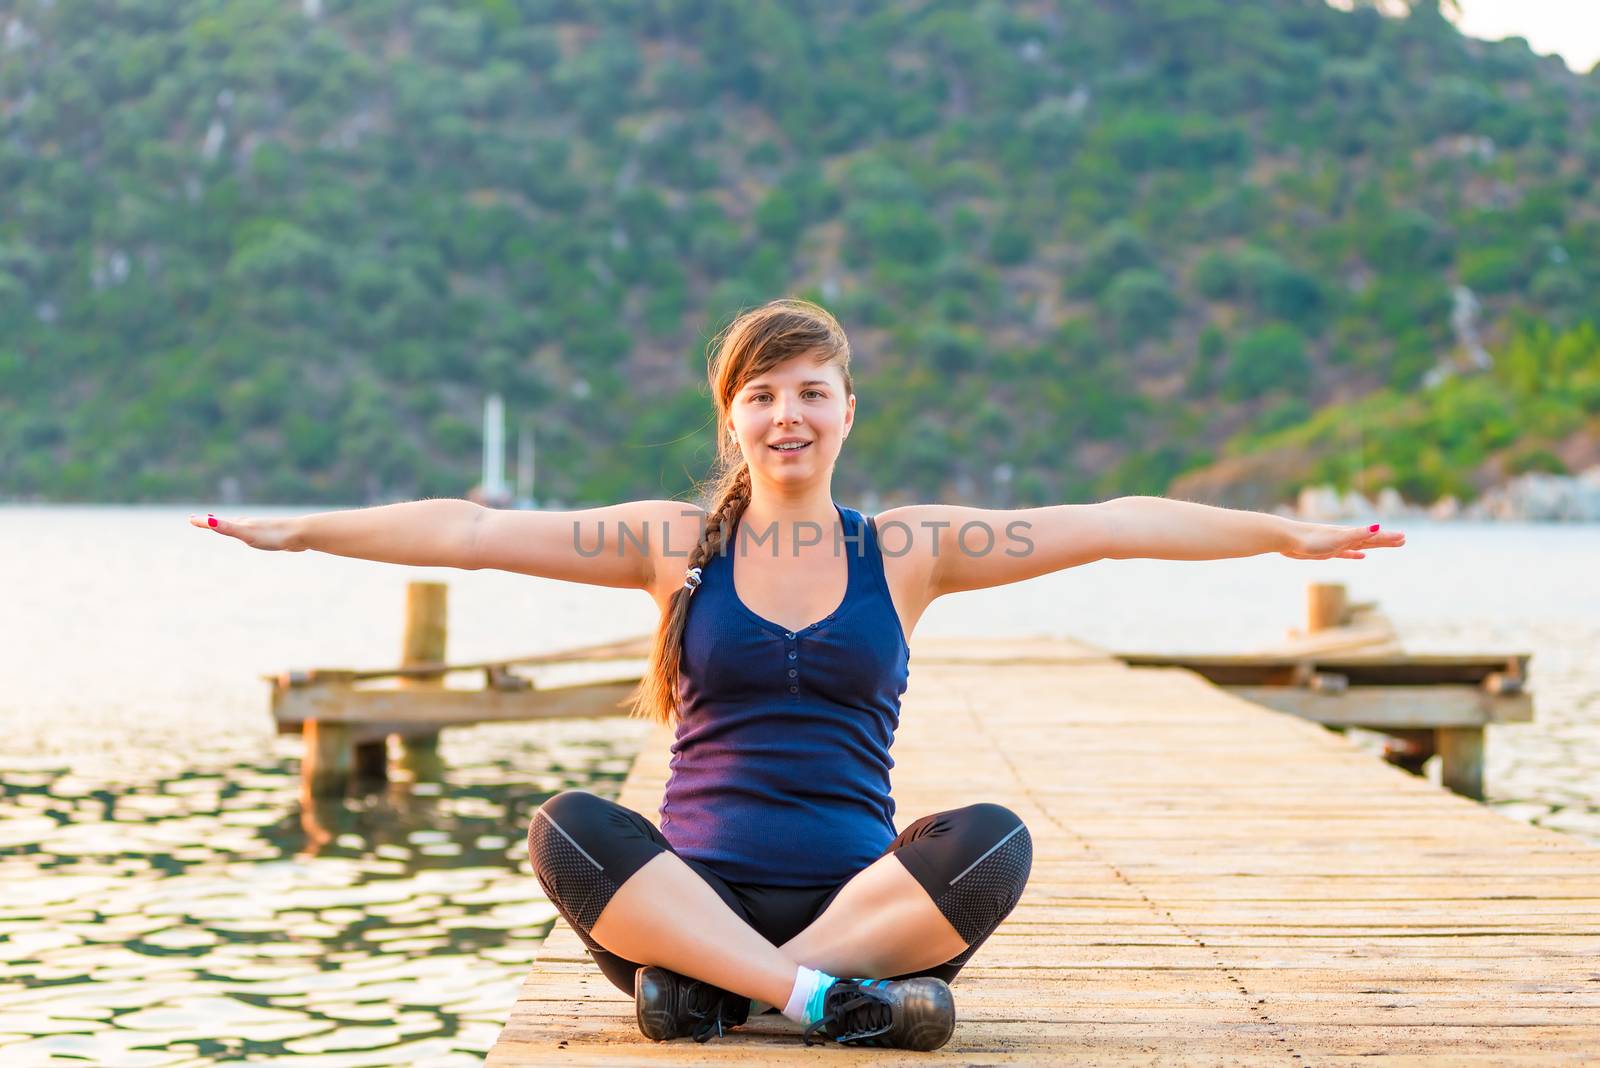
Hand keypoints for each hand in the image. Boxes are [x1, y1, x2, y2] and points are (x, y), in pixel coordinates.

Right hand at [187, 512, 302, 550]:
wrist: (302, 534)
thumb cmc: (274, 535)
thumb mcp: (247, 534)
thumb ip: (228, 528)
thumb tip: (208, 520)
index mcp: (242, 524)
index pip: (218, 523)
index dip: (203, 522)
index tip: (190, 519)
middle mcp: (250, 523)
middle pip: (228, 522)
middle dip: (213, 522)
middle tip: (201, 520)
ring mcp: (262, 528)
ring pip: (243, 526)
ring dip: (231, 525)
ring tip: (224, 525)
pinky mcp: (274, 535)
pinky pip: (257, 533)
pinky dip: (249, 533)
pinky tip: (255, 535)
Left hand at [1280, 521, 1404, 560]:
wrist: (1287, 539)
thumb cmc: (1311, 539)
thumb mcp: (1338, 538)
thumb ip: (1357, 533)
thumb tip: (1377, 527)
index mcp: (1349, 535)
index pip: (1374, 536)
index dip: (1388, 538)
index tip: (1403, 538)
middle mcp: (1345, 538)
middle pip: (1371, 540)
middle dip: (1386, 540)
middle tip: (1403, 540)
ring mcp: (1336, 544)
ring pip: (1361, 546)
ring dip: (1375, 546)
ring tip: (1388, 545)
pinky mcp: (1327, 551)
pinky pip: (1346, 553)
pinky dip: (1355, 554)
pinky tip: (1361, 556)